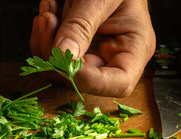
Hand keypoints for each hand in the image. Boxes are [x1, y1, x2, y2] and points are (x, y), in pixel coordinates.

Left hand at [30, 0, 155, 96]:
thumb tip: (63, 53)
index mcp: (135, 49)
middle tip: (47, 22)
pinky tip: (48, 13)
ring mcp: (94, 55)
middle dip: (58, 56)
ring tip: (47, 14)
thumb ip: (81, 25)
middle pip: (85, 80)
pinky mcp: (77, 49)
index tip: (65, 60)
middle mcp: (115, 58)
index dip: (90, 79)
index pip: (119, 82)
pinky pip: (56, 57)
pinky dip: (45, 38)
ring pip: (63, 72)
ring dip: (46, 46)